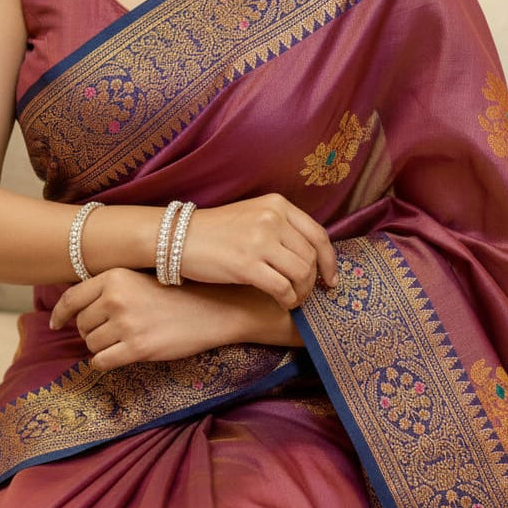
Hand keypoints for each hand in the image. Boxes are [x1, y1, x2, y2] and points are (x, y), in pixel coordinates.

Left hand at [50, 268, 298, 371]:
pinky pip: (102, 362)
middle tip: (110, 331)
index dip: (60, 314)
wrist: (212, 308)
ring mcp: (126, 324)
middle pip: (82, 324)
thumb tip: (77, 307)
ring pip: (91, 344)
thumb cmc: (176, 293)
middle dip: (90, 331)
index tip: (56, 323)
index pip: (72, 298)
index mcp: (114, 276)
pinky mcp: (137, 348)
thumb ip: (111, 287)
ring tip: (123, 340)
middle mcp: (116, 298)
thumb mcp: (140, 278)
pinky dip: (105, 362)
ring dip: (101, 347)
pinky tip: (119, 356)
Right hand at [180, 194, 336, 309]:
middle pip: (311, 257)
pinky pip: (283, 289)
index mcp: (277, 204)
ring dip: (301, 293)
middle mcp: (272, 218)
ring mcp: (260, 241)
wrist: (177, 238)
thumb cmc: (216, 231)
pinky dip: (288, 301)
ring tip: (292, 300)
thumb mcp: (253, 215)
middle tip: (305, 295)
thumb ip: (281, 228)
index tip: (330, 280)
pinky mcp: (247, 265)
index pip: (318, 235)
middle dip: (312, 282)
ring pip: (301, 274)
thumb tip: (311, 258)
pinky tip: (282, 303)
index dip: (329, 261)